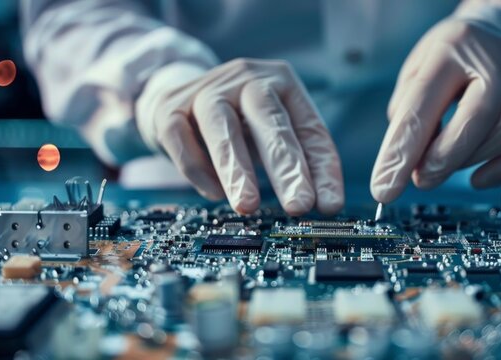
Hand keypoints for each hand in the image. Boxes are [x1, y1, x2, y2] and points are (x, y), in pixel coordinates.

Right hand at [138, 59, 343, 214]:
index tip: (329, 206)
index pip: (309, 129)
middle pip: (269, 119)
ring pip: (222, 127)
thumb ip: (298, 162)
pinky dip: (199, 170)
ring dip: (236, 169)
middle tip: (299, 205)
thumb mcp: (273, 133)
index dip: (322, 170)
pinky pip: (183, 140)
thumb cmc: (240, 121)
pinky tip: (215, 194)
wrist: (179, 95)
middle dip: (286, 166)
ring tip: (248, 205)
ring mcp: (207, 89)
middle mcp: (246, 79)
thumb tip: (324, 205)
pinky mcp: (171, 107)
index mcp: (282, 83)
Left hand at [371, 20, 500, 202]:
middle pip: (476, 117)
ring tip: (441, 167)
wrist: (493, 32)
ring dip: (470, 160)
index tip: (385, 187)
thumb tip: (403, 163)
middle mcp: (496, 60)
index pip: (423, 103)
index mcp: (453, 46)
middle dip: (443, 159)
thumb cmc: (448, 57)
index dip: (402, 151)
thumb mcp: (416, 69)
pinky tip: (479, 178)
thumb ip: (407, 112)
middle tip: (420, 179)